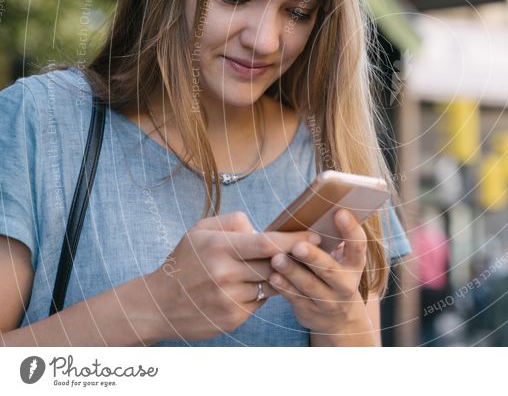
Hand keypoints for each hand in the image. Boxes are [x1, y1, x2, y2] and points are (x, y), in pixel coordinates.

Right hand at [145, 211, 320, 342]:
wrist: (158, 304)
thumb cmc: (185, 262)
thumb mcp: (201, 231)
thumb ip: (232, 222)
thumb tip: (260, 226)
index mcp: (220, 247)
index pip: (267, 242)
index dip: (295, 240)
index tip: (315, 235)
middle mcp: (225, 274)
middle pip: (274, 265)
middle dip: (295, 258)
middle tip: (313, 251)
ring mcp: (229, 299)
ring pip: (270, 285)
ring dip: (279, 276)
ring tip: (283, 267)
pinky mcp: (232, 318)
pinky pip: (260, 302)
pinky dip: (262, 293)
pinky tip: (254, 286)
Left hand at [268, 209, 374, 344]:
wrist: (339, 317)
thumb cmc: (334, 274)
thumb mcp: (342, 260)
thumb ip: (333, 239)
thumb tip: (317, 208)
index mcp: (355, 264)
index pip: (358, 245)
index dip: (350, 229)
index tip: (339, 212)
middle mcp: (346, 284)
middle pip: (329, 269)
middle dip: (313, 257)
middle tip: (297, 245)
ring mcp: (328, 301)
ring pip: (309, 286)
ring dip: (292, 272)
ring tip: (277, 259)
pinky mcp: (310, 311)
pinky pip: (295, 298)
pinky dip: (283, 287)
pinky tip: (272, 276)